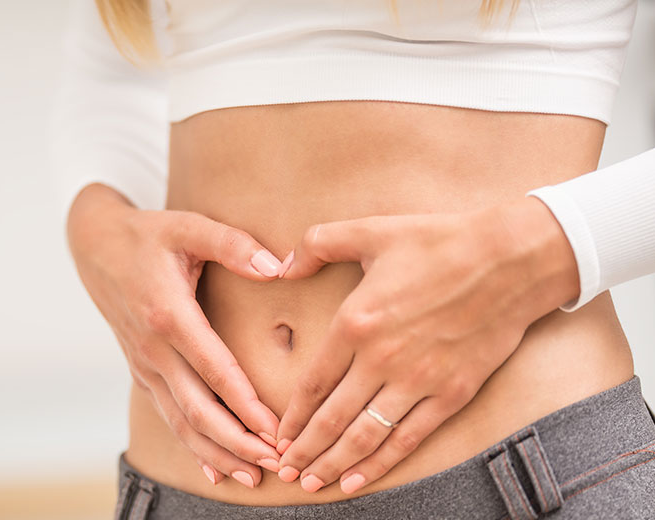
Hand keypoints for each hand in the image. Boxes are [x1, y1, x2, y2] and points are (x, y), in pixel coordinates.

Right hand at [67, 183, 282, 487]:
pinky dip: (192, 444)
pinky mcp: (141, 369)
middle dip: (238, 442)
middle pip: (197, 409)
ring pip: (181, 421)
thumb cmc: (148, 234)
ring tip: (252, 474)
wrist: (94, 244)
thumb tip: (279, 266)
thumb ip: (234, 245)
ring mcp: (144, 363)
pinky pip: (167, 415)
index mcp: (169, 314)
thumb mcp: (189, 226)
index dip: (246, 404)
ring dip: (217, 451)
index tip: (276, 430)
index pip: (214, 370)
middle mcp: (153, 348)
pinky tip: (215, 467)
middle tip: (276, 463)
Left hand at [273, 197, 579, 493]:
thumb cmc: (439, 242)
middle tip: (283, 471)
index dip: (292, 416)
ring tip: (311, 484)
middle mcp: (381, 359)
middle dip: (304, 450)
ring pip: (365, 436)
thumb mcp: (370, 230)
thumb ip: (318, 244)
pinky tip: (358, 481)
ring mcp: (418, 381)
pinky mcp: (451, 394)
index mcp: (355, 322)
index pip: (313, 383)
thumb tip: (282, 267)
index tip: (277, 435)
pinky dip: (379, 464)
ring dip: (334, 465)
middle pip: (332, 419)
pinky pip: (408, 439)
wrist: (511, 259)